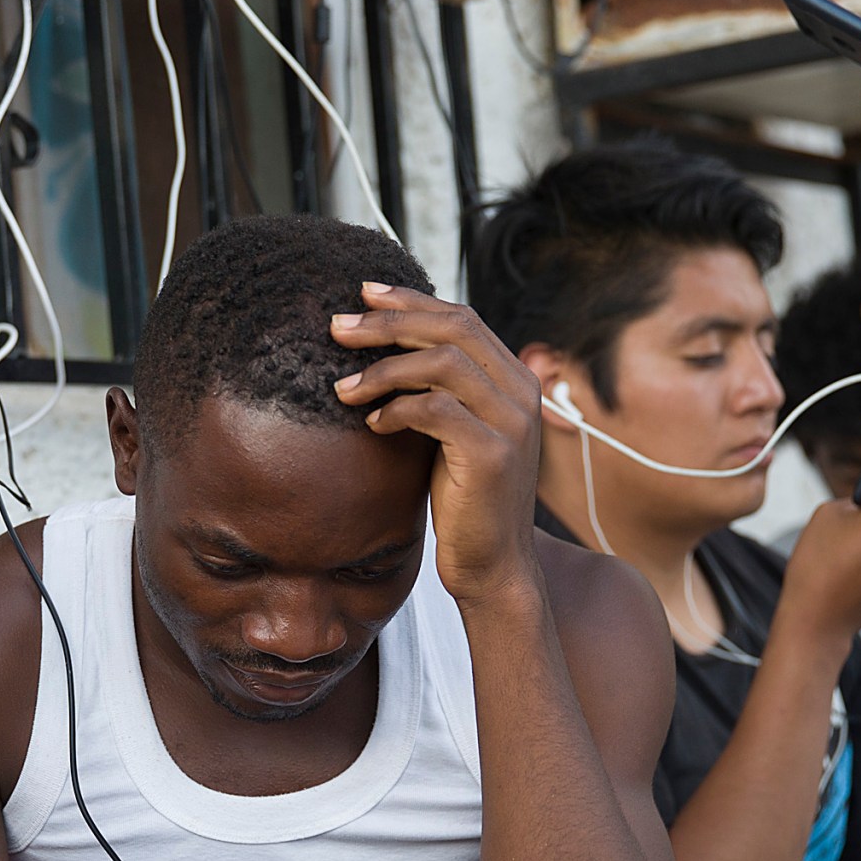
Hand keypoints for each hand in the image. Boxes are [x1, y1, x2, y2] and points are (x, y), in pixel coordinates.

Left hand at [330, 283, 546, 608]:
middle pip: (451, 329)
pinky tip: (373, 425)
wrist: (493, 565)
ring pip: (442, 363)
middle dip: (388, 322)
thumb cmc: (464, 499)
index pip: (462, 318)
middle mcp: (522, 392)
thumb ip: (440, 390)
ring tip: (342, 388)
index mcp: (516, 379)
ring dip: (382, 369)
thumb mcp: (454, 432)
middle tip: (337, 327)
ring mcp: (512, 422)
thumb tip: (386, 347)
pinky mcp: (492, 454)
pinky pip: (434, 410)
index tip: (363, 295)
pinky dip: (395, 411)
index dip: (411, 301)